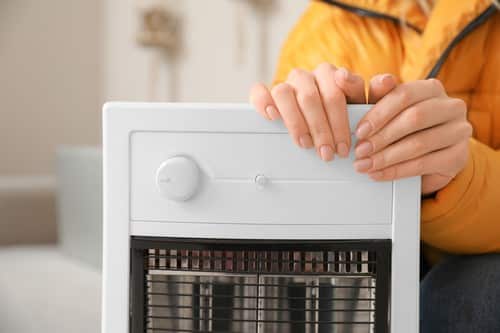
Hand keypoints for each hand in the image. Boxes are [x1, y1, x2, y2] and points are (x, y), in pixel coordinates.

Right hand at [250, 63, 396, 160]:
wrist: (325, 121)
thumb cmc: (346, 117)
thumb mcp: (365, 110)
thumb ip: (377, 96)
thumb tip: (386, 81)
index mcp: (333, 76)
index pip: (337, 86)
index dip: (340, 119)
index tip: (344, 145)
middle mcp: (310, 77)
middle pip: (311, 95)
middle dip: (321, 128)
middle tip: (328, 153)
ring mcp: (289, 84)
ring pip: (285, 92)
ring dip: (296, 122)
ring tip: (305, 144)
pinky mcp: (268, 94)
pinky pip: (260, 91)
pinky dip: (263, 102)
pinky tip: (273, 117)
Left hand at [353, 79, 471, 194]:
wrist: (429, 160)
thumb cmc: (403, 129)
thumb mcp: (387, 112)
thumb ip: (374, 96)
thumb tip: (345, 77)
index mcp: (431, 88)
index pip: (404, 95)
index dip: (379, 114)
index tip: (359, 131)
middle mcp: (451, 106)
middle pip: (414, 118)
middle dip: (382, 137)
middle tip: (360, 151)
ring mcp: (459, 131)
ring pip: (419, 143)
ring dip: (386, 157)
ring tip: (365, 165)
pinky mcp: (460, 156)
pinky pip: (425, 164)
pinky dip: (397, 171)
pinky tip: (379, 174)